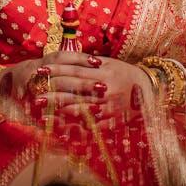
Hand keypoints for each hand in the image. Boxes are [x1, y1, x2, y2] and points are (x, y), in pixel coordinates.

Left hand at [0, 52, 154, 118]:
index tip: (40, 70)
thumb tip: (68, 58)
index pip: (75, 70)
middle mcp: (104, 90)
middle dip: (53, 89)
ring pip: (79, 108)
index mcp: (103, 73)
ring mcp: (107, 108)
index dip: (56, 70)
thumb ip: (90, 62)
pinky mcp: (111, 122)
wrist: (150, 92)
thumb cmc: (126, 74)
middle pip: (74, 89)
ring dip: (58, 109)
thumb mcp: (110, 63)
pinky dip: (74, 126)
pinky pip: (89, 125)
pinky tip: (59, 126)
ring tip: (41, 109)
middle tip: (35, 90)